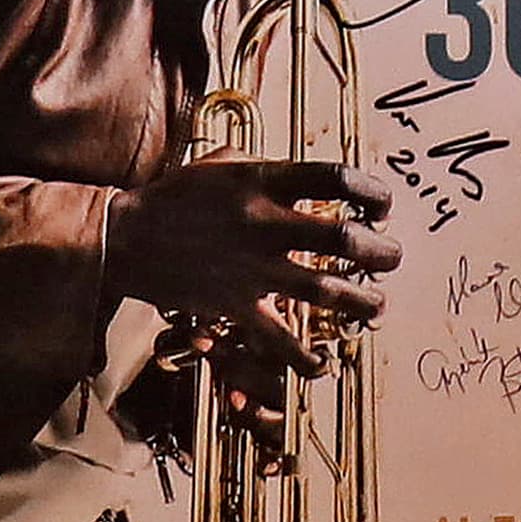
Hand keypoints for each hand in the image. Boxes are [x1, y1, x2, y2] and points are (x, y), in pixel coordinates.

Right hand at [113, 157, 399, 347]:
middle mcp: (265, 224)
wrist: (128, 237)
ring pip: (328, 291)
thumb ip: (269, 167)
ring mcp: (253, 269)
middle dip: (382, 251)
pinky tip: (323, 359)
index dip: (373, 191)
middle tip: (392, 256)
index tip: (383, 205)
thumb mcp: (224, 162)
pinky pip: (282, 340)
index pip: (337, 179)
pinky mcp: (236, 306)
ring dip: (363, 301)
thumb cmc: (178, 195)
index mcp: (264, 181)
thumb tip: (310, 179)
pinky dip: (307, 357)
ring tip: (378, 304)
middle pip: (346, 239)